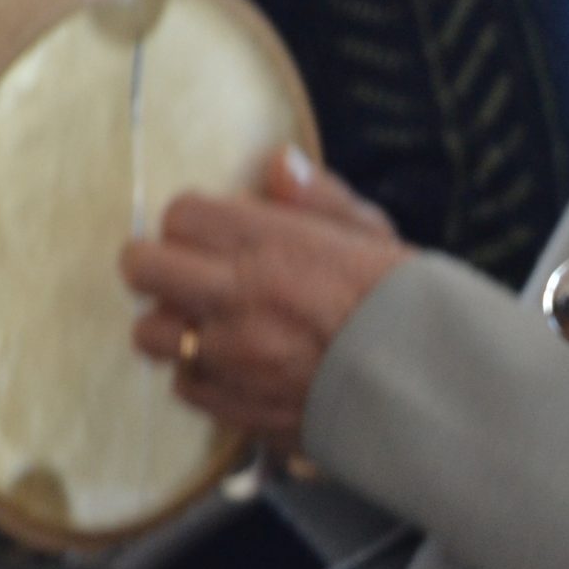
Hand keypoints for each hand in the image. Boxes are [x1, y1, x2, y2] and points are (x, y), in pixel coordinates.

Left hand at [121, 146, 411, 444]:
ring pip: (152, 332)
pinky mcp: (236, 406)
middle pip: (142, 266)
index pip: (180, 214)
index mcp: (269, 243)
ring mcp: (230, 356)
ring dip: (172, 325)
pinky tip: (233, 367)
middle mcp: (238, 297)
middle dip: (154, 263)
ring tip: (204, 323)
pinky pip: (185, 385)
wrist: (426, 392)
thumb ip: (318, 197)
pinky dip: (201, 375)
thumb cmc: (405, 306)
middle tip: (179, 270)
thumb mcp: (373, 236)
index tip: (211, 232)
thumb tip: (276, 162)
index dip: (193, 221)